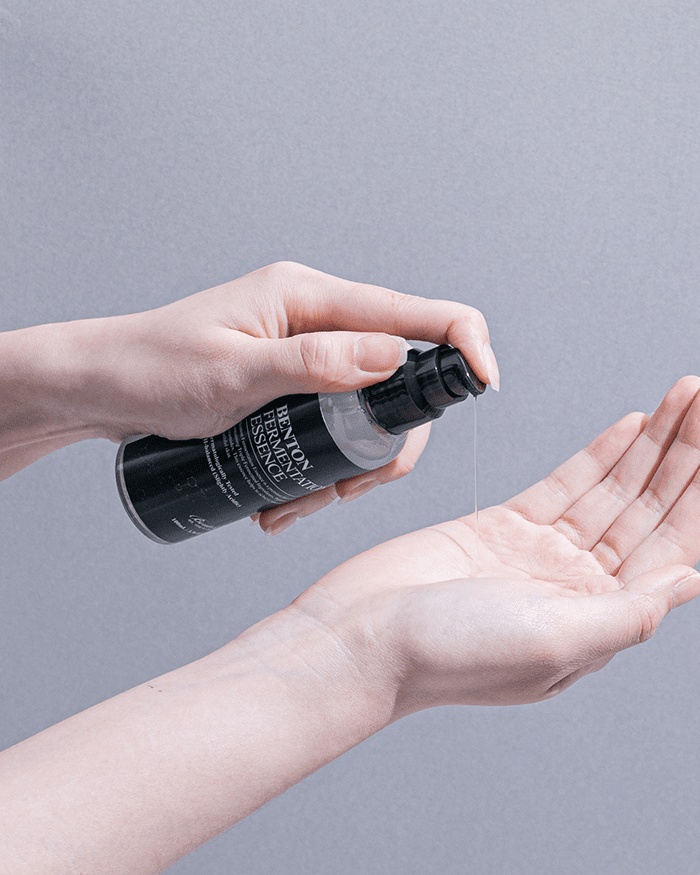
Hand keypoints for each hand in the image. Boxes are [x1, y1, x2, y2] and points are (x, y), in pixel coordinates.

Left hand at [16, 261, 496, 524]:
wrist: (101, 387)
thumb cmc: (152, 370)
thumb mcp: (233, 374)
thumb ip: (313, 363)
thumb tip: (395, 357)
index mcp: (310, 298)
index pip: (413, 312)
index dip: (463, 344)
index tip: (486, 385)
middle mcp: (316, 321)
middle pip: (398, 380)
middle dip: (386, 445)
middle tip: (343, 491)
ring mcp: (305, 355)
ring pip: (366, 415)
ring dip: (347, 467)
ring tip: (295, 506)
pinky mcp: (291, 385)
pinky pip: (332, 427)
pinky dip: (322, 466)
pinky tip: (285, 499)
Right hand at [293, 376, 699, 713]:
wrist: (361, 635)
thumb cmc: (446, 655)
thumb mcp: (553, 644)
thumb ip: (628, 613)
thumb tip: (691, 580)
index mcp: (596, 621)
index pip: (670, 551)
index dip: (699, 497)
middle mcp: (575, 587)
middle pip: (645, 511)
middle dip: (681, 457)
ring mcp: (538, 553)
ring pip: (609, 490)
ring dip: (646, 446)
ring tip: (680, 400)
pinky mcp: (500, 527)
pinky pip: (561, 484)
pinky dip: (595, 455)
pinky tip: (626, 428)